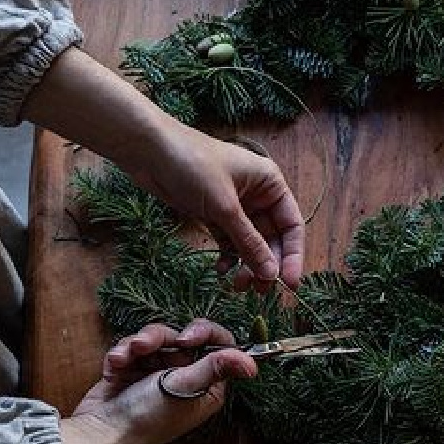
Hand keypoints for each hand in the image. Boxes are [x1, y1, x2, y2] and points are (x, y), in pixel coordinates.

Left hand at [22, 49, 305, 290]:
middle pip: (272, 238)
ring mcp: (236, 205)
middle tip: (258, 292)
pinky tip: (221, 270)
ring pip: (250, 243)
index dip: (293, 255)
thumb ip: (249, 242)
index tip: (288, 283)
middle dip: (266, 264)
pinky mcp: (214, 213)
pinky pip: (230, 241)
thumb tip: (271, 274)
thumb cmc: (193, 167)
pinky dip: (228, 256)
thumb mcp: (224, 207)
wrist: (150, 151)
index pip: (291, 225)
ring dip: (246, 265)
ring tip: (237, 286)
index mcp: (270, 184)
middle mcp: (258, 195)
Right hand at [59, 320, 256, 443]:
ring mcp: (156, 374)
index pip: (218, 347)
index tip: (188, 337)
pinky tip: (115, 364)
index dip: (205, 334)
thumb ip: (214, 368)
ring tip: (126, 356)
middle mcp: (185, 379)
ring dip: (138, 343)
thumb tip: (252, 364)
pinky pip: (132, 348)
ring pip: (154, 339)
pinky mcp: (132, 371)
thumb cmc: (146, 418)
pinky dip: (123, 353)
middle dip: (160, 338)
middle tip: (146, 344)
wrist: (100, 434)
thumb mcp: (182, 388)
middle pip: (181, 338)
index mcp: (206, 387)